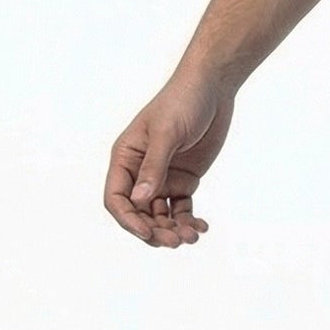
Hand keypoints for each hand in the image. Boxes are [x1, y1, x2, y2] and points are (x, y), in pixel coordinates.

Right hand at [103, 64, 235, 246]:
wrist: (212, 88)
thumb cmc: (182, 102)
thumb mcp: (167, 133)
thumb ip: (154, 167)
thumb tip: (139, 201)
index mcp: (125, 158)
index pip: (117, 199)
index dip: (128, 220)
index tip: (148, 233)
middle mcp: (139, 172)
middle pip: (139, 213)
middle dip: (155, 230)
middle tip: (176, 241)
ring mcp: (162, 177)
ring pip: (160, 215)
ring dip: (173, 229)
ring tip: (192, 236)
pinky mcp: (184, 180)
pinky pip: (181, 209)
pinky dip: (188, 221)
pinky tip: (201, 228)